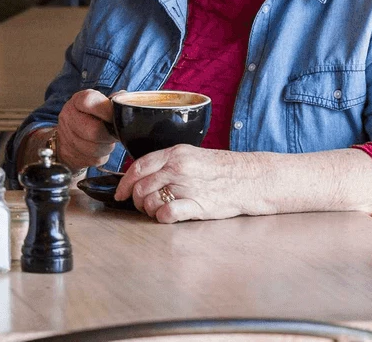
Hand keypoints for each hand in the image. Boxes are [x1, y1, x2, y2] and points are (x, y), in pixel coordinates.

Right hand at [56, 89, 117, 170]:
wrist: (68, 138)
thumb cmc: (90, 118)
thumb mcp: (98, 104)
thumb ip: (112, 102)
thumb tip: (126, 103)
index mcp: (77, 101)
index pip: (89, 102)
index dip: (106, 110)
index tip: (114, 116)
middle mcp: (68, 117)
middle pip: (94, 130)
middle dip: (109, 135)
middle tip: (114, 133)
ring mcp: (67, 137)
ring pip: (95, 148)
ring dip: (106, 147)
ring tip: (106, 141)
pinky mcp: (71, 155)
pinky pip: (94, 160)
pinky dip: (101, 156)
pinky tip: (99, 149)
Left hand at [114, 145, 255, 222]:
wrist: (251, 178)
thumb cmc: (221, 169)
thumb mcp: (191, 155)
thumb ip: (167, 163)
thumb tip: (142, 175)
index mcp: (175, 154)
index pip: (138, 167)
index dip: (124, 183)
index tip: (120, 193)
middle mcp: (178, 169)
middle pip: (141, 186)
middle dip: (136, 200)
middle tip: (142, 205)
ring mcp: (187, 187)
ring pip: (151, 201)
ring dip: (149, 210)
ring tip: (156, 210)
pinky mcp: (198, 205)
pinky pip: (167, 213)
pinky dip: (162, 217)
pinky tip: (168, 216)